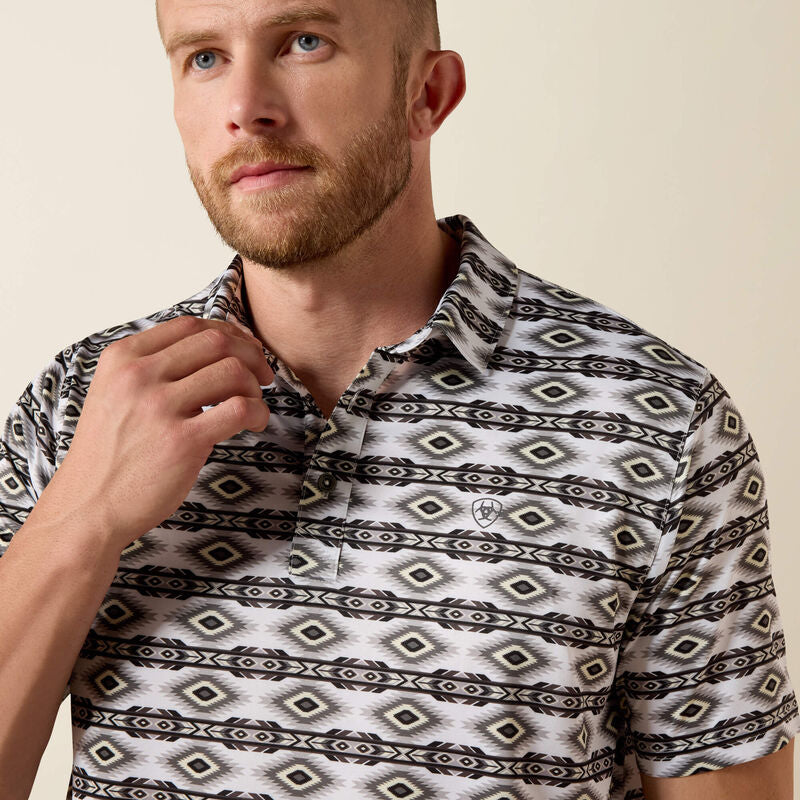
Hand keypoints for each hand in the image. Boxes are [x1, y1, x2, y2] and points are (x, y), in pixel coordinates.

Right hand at [27, 316, 273, 551]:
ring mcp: (159, 407)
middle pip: (217, 342)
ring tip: (252, 406)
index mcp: (123, 358)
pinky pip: (240, 408)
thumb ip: (154, 367)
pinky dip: (258, 412)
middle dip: (251, 355)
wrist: (88, 506)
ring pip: (233, 371)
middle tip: (262, 377)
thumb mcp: (116, 392)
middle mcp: (138, 376)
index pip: (191, 325)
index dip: (229, 333)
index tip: (246, 350)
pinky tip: (254, 424)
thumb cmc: (111, 452)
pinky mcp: (182, 441)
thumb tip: (217, 346)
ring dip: (255, 387)